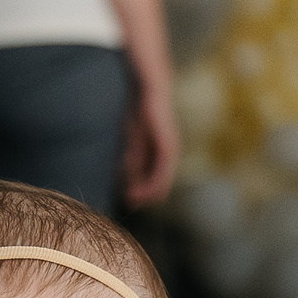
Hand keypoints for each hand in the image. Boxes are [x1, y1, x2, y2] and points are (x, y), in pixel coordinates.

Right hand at [117, 84, 179, 209]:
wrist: (148, 93)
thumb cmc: (140, 114)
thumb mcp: (133, 142)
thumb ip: (132, 162)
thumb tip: (127, 179)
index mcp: (160, 155)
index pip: (154, 179)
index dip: (142, 192)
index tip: (130, 202)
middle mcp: (168, 155)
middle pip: (160, 182)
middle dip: (145, 195)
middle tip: (131, 204)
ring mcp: (170, 150)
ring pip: (162, 178)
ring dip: (150, 191)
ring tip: (136, 200)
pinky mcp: (168, 145)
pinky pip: (162, 168)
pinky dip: (155, 180)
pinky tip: (146, 188)